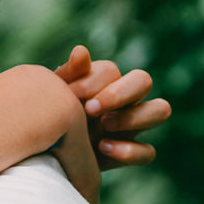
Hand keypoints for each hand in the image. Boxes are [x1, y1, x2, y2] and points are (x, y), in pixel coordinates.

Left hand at [54, 45, 171, 170]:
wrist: (43, 148)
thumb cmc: (49, 114)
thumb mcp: (53, 94)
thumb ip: (68, 75)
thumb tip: (81, 51)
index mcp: (102, 81)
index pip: (111, 70)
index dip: (92, 83)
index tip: (70, 96)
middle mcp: (123, 98)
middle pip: (143, 80)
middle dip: (119, 93)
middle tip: (90, 109)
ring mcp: (131, 125)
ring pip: (160, 110)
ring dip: (133, 117)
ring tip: (104, 126)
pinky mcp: (130, 152)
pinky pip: (148, 152)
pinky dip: (129, 151)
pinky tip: (102, 148)